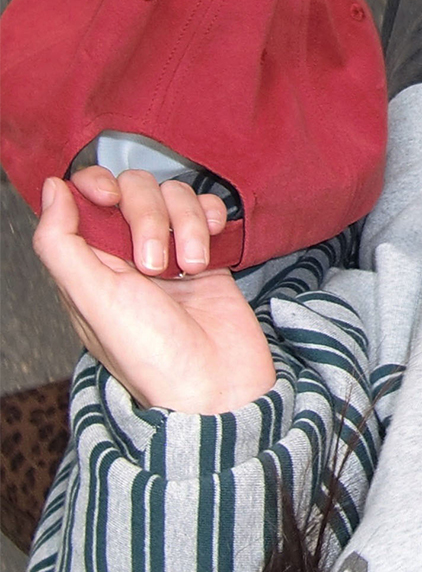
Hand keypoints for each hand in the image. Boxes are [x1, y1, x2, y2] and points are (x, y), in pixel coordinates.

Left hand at [33, 168, 275, 413]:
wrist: (220, 386)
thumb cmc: (153, 358)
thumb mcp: (94, 303)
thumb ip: (61, 245)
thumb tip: (51, 188)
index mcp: (90, 266)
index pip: (83, 197)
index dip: (96, 185)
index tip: (111, 200)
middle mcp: (126, 255)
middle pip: (132, 189)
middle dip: (148, 217)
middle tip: (155, 265)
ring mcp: (169, 251)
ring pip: (172, 194)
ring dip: (186, 225)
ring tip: (190, 267)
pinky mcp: (204, 252)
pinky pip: (205, 207)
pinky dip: (209, 220)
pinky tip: (209, 252)